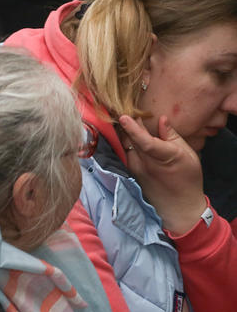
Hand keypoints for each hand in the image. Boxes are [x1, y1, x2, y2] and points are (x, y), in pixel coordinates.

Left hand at [119, 115, 205, 235]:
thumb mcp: (188, 155)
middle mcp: (145, 163)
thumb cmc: (187, 179)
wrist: (178, 207)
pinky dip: (126, 139)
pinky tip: (127, 130)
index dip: (133, 128)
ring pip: (126, 144)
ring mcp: (135, 168)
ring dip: (124, 130)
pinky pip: (126, 150)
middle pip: (130, 139)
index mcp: (163, 157)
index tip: (123, 116)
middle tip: (125, 104)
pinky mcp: (131, 170)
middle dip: (126, 122)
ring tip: (126, 113)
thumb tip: (162, 119)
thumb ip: (172, 136)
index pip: (144, 142)